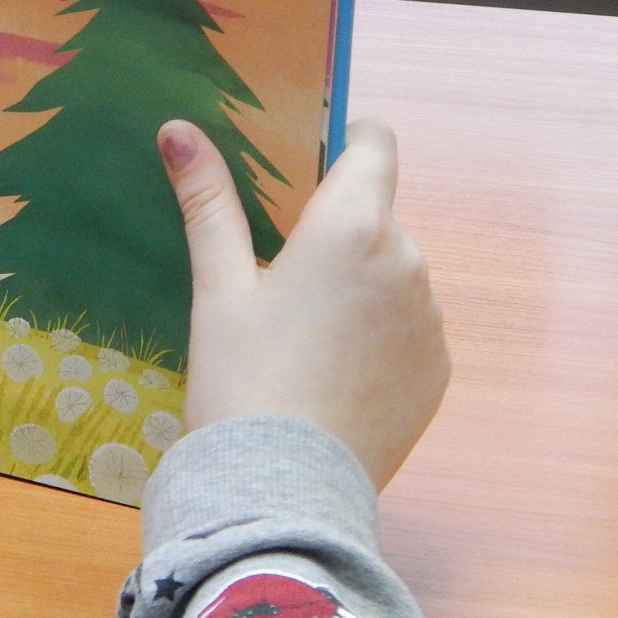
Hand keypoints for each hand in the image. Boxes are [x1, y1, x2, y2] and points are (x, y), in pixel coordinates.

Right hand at [156, 118, 449, 488]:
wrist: (283, 487)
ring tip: (301, 334)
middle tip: (278, 274)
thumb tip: (178, 130)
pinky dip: (377, 334)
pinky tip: (330, 371)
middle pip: (376, 215)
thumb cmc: (241, 376)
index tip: (312, 160)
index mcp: (351, 227)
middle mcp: (406, 260)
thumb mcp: (218, 286)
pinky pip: (408, 327)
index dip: (348, 140)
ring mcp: (430, 318)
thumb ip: (208, 202)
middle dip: (336, 230)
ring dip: (359, 282)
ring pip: (392, 272)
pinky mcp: (439, 368)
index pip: (375, 146)